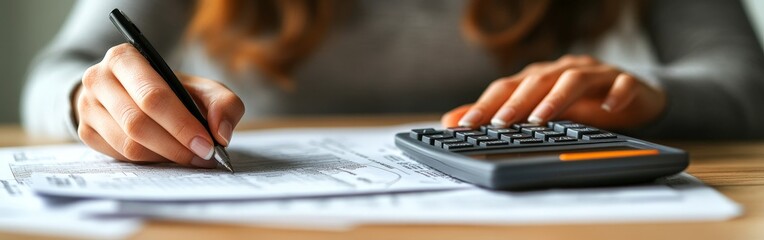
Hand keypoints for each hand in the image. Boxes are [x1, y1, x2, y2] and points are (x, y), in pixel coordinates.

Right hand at [75, 43, 244, 167]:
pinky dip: (149, 161)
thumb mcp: (202, 88)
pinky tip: (167, 155)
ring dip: (165, 156)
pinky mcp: (86, 132)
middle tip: (203, 155)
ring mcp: (87, 107)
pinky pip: (120, 156)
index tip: (208, 144)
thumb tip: (221, 134)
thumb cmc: (171, 89)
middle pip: (138, 123)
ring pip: (128, 145)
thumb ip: (223, 104)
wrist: (131, 92)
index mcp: (124, 58)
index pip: (153, 96)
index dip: (182, 124)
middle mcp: (97, 79)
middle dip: (176, 145)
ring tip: (190, 157)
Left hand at [441, 55, 665, 129]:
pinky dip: (615, 95)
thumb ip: (494, 115)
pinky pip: (622, 84)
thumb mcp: (537, 109)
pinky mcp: (625, 82)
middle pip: (537, 81)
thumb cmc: (580, 102)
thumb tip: (451, 121)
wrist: (633, 95)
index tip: (465, 125)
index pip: (508, 87)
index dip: (486, 104)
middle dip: (516, 102)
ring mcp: (596, 74)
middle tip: (499, 122)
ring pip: (574, 79)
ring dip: (557, 98)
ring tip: (541, 119)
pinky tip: (608, 110)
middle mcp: (563, 70)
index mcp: (540, 76)